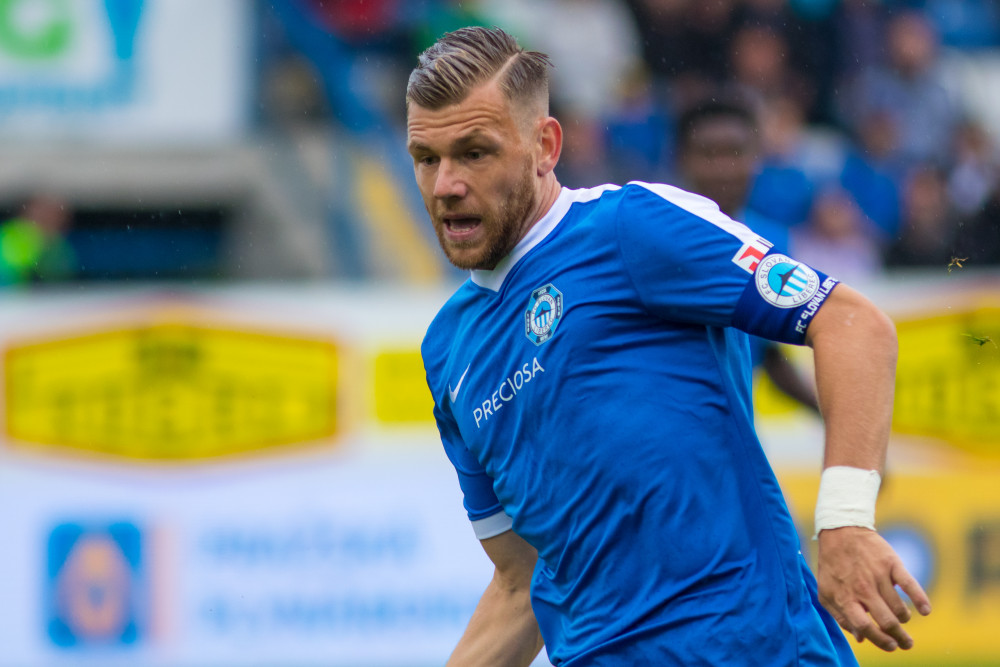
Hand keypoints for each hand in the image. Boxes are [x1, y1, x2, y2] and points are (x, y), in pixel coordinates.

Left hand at [817, 526, 931, 651]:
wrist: (841, 531)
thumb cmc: (832, 565)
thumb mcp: (827, 591)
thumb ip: (841, 616)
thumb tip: (861, 638)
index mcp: (845, 597)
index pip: (864, 626)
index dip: (880, 640)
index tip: (891, 646)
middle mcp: (862, 588)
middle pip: (886, 620)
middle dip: (900, 637)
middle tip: (907, 643)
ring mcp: (878, 575)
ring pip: (898, 607)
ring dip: (904, 618)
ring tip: (903, 618)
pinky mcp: (891, 563)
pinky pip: (910, 584)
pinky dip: (920, 599)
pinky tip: (926, 610)